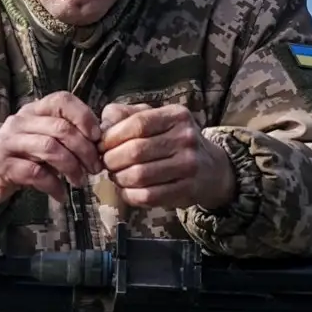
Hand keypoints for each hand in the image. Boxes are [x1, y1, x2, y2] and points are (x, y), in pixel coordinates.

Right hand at [0, 91, 102, 205]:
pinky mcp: (2, 165)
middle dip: (85, 150)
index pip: (61, 100)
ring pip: (49, 149)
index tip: (98, 138)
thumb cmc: (19, 155)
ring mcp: (9, 142)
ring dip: (72, 167)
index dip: (84, 116)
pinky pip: (35, 174)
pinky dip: (54, 186)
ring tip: (81, 182)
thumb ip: (64, 135)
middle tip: (95, 168)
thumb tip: (101, 143)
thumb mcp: (39, 137)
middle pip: (61, 128)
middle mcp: (20, 121)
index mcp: (33, 110)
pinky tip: (61, 195)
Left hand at [97, 103, 234, 209]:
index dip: (112, 137)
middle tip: (105, 163)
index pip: (137, 124)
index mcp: (176, 116)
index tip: (101, 145)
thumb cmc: (172, 140)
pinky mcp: (188, 189)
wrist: (210, 168)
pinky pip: (148, 196)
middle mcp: (186, 138)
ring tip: (116, 175)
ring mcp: (189, 165)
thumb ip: (125, 115)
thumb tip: (101, 125)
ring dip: (119, 178)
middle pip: (135, 151)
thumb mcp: (154, 119)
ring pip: (139, 175)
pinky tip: (126, 189)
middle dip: (111, 159)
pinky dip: (130, 195)